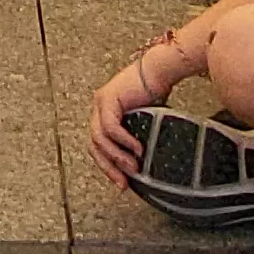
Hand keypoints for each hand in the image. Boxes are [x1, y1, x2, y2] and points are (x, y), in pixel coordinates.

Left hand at [86, 52, 174, 183]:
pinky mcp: (108, 99)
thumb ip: (136, 138)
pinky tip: (136, 148)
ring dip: (116, 157)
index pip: (98, 147)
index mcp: (103, 115)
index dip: (108, 167)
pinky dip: (122, 141)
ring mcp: (101, 103)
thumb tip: (142, 163)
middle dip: (109, 167)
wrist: (159, 71)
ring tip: (133, 167)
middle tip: (123, 182)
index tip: (121, 182)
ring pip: (99, 139)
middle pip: (94, 146)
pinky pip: (110, 127)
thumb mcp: (143, 123)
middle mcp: (98, 109)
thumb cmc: (154, 93)